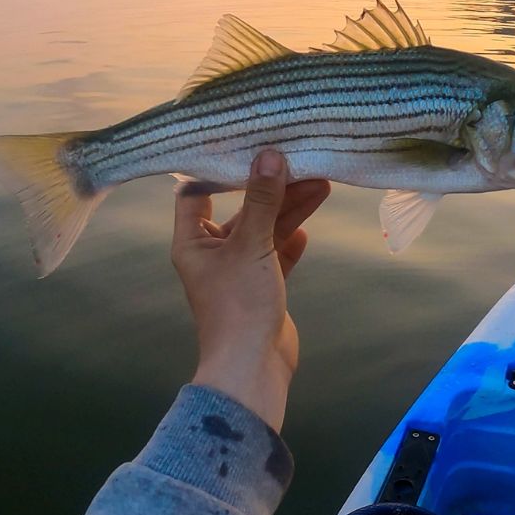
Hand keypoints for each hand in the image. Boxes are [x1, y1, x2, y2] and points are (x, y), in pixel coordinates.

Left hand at [171, 151, 329, 430]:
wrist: (253, 366)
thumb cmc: (239, 304)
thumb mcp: (251, 246)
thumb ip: (263, 201)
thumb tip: (271, 156)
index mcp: (193, 242)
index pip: (195, 194)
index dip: (217, 171)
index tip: (246, 148)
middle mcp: (212, 253)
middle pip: (242, 210)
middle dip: (271, 189)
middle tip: (301, 163)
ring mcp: (239, 271)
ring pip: (265, 231)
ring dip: (290, 211)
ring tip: (321, 184)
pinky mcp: (262, 287)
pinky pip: (277, 256)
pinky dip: (291, 243)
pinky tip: (308, 230)